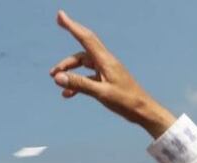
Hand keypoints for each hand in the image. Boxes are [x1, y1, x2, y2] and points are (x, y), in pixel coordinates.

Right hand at [50, 11, 176, 137]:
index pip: (85, 38)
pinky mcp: (108, 81)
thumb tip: (58, 77)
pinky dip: (78, 83)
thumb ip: (79, 84)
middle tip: (52, 69)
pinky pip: (89, 78)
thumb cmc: (126, 102)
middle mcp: (106, 62)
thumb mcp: (101, 93)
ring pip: (84, 65)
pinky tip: (68, 94)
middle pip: (82, 51)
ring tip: (56, 80)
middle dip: (67, 57)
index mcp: (106, 61)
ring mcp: (107, 71)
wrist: (144, 111)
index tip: (60, 15)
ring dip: (70, 71)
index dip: (72, 26)